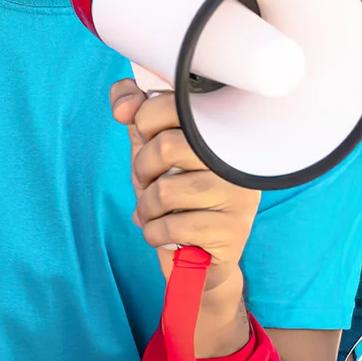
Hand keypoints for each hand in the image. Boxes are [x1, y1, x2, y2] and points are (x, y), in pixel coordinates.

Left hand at [111, 78, 259, 294]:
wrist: (202, 256)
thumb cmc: (175, 191)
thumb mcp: (151, 146)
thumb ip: (136, 112)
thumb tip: (123, 106)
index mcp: (219, 127)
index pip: (172, 104)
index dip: (144, 120)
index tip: (146, 137)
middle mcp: (237, 157)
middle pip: (166, 147)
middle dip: (142, 168)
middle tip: (148, 181)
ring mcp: (239, 195)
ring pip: (165, 191)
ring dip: (146, 207)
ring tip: (153, 212)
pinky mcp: (233, 231)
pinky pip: (173, 226)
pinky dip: (153, 232)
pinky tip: (161, 233)